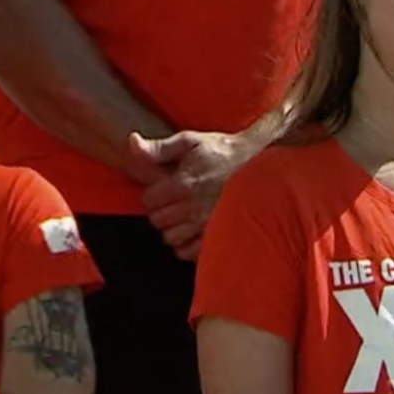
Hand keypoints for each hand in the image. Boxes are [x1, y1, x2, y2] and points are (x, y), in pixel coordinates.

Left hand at [127, 130, 257, 259]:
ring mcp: (206, 225)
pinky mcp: (218, 236)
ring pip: (171, 238)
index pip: (148, 200)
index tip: (164, 188)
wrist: (260, 163)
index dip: (153, 194)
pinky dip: (186, 245)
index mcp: (183, 184)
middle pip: (158, 221)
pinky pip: (189, 252)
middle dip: (161, 211)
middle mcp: (193, 207)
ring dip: (173, 229)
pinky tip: (192, 231)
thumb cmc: (223, 151)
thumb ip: (158, 148)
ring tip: (184, 216)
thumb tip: (132, 143)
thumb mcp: (190, 141)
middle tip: (174, 201)